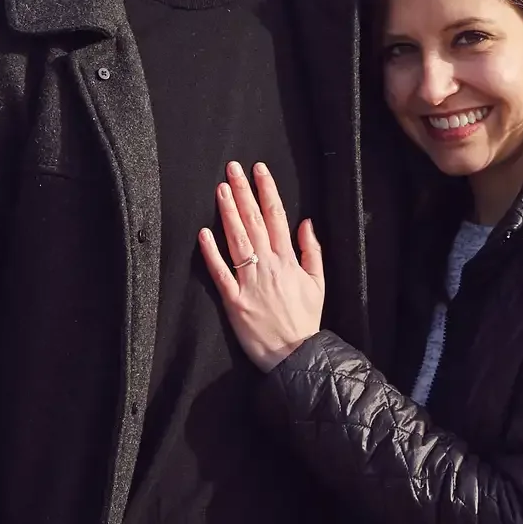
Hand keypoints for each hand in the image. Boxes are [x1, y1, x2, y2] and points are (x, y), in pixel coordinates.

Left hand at [198, 161, 326, 369]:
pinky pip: (221, 272)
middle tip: (232, 168)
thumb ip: (312, 251)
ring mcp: (250, 282)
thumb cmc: (305, 320)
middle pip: (254, 222)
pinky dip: (212, 252)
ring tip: (221, 189)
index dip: (267, 190)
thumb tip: (306, 223)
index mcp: (288, 260)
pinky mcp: (234, 301)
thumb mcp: (318, 283)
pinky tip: (204, 232)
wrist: (296, 355)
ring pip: (237, 240)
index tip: (259, 170)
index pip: (276, 216)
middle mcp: (269, 266)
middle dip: (243, 192)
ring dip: (228, 212)